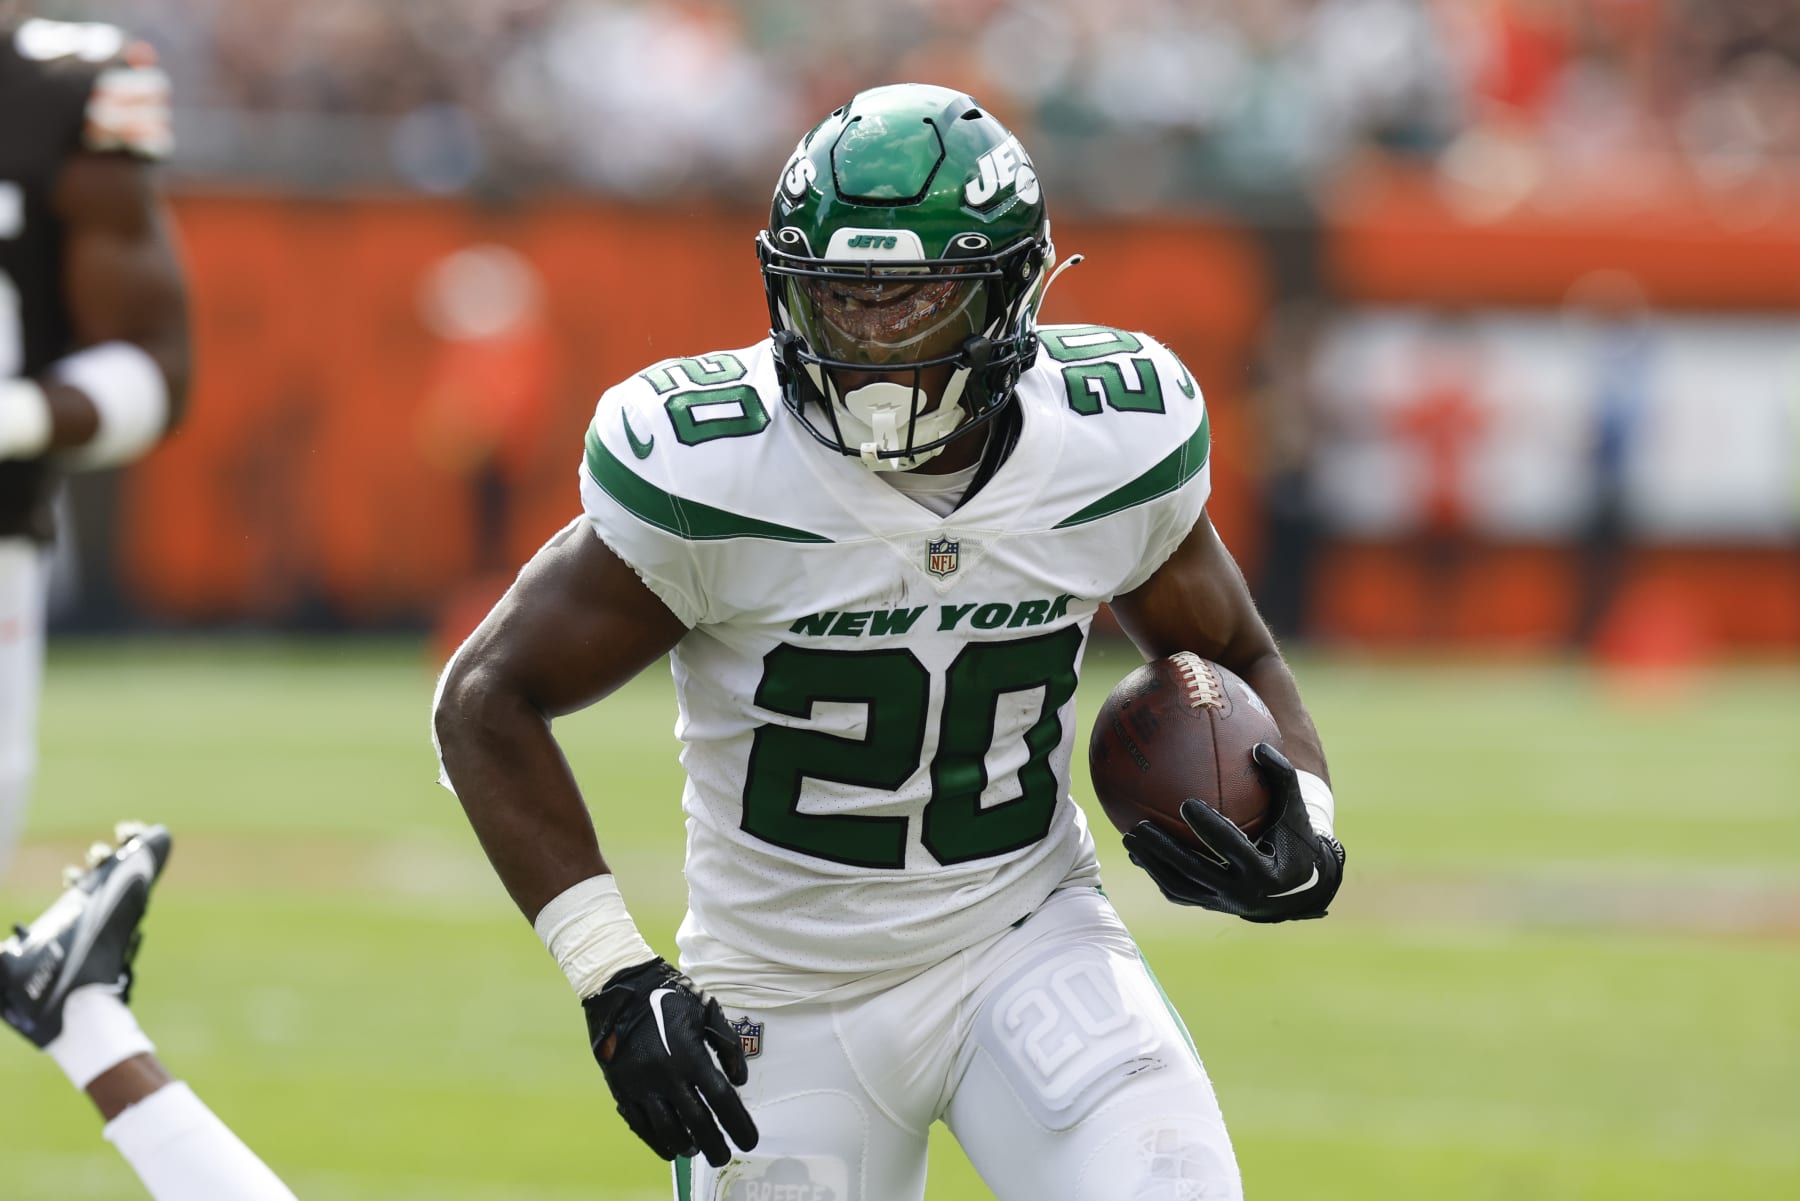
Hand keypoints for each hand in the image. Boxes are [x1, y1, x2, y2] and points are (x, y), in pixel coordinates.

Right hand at [582, 958, 759, 1165]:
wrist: (619, 987)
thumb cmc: (668, 994)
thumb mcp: (706, 1010)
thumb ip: (727, 1045)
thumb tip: (739, 1080)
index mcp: (689, 1055)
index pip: (721, 1099)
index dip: (738, 1124)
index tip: (750, 1141)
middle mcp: (665, 1076)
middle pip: (696, 1122)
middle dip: (714, 1145)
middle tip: (724, 1158)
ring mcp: (640, 1085)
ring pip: (666, 1130)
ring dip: (685, 1145)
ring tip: (697, 1149)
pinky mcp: (621, 1089)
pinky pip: (640, 1125)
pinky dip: (656, 1141)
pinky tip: (670, 1146)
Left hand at [1122, 743, 1344, 922]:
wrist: (1297, 886)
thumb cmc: (1294, 837)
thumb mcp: (1295, 809)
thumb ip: (1282, 776)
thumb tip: (1259, 746)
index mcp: (1263, 870)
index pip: (1232, 847)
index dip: (1210, 828)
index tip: (1186, 804)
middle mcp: (1240, 893)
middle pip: (1195, 871)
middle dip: (1165, 850)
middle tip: (1140, 826)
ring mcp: (1222, 903)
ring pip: (1179, 886)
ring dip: (1152, 863)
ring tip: (1128, 837)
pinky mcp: (1210, 906)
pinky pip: (1178, 892)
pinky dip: (1157, 873)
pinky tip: (1137, 853)